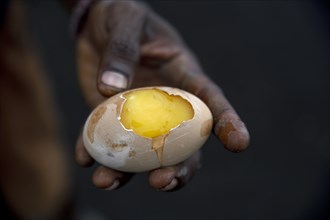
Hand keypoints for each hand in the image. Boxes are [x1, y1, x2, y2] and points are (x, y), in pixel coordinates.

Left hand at [75, 1, 248, 191]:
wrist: (96, 26)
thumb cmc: (122, 17)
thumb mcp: (125, 21)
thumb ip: (122, 50)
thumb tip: (111, 89)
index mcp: (182, 77)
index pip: (210, 101)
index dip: (228, 122)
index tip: (239, 143)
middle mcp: (166, 105)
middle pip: (183, 145)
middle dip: (178, 168)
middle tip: (161, 181)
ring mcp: (139, 117)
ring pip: (145, 154)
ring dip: (129, 174)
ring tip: (106, 181)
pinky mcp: (112, 119)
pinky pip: (107, 142)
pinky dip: (95, 154)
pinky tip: (83, 158)